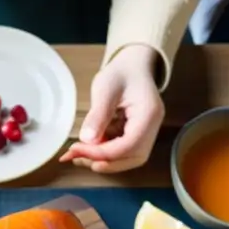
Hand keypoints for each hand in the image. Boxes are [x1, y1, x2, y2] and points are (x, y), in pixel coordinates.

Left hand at [59, 45, 164, 172]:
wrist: (133, 66)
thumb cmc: (121, 72)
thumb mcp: (105, 88)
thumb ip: (98, 114)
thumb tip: (87, 139)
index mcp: (148, 114)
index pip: (128, 145)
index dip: (102, 153)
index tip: (77, 149)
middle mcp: (152, 128)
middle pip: (132, 158)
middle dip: (103, 162)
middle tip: (76, 157)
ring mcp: (147, 133)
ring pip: (128, 159)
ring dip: (103, 160)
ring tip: (79, 154)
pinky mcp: (137, 136)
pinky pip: (123, 152)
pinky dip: (104, 153)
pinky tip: (87, 147)